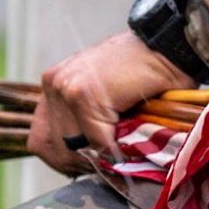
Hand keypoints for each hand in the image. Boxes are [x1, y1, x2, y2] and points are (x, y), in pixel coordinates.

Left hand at [30, 31, 197, 172]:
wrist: (168, 47)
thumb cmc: (144, 74)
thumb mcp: (105, 99)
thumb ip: (86, 123)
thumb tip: (81, 161)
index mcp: (54, 85)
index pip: (41, 140)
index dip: (66, 158)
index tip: (92, 160)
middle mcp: (53, 83)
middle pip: (54, 148)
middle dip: (84, 161)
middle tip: (110, 157)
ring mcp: (66, 88)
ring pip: (75, 148)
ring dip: (101, 153)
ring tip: (122, 143)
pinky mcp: (84, 94)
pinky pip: (96, 140)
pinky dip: (116, 146)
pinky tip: (131, 132)